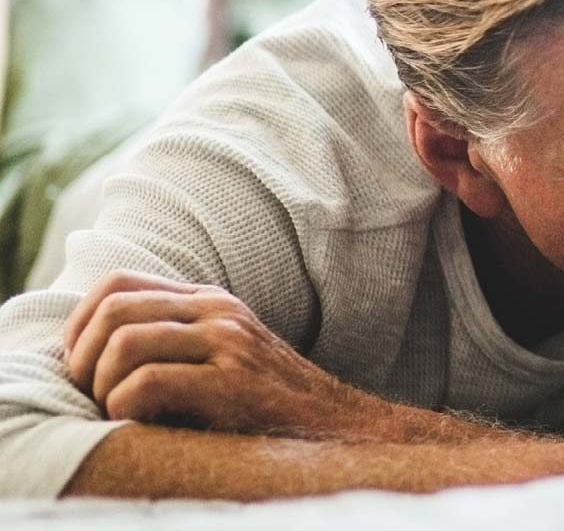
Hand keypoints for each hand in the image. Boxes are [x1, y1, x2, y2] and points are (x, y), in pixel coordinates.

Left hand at [63, 270, 358, 436]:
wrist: (336, 427)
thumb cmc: (267, 405)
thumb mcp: (223, 355)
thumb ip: (176, 339)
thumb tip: (96, 352)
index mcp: (210, 301)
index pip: (118, 283)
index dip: (80, 322)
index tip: (80, 364)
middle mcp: (218, 312)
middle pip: (114, 308)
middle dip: (83, 357)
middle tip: (90, 395)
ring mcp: (228, 343)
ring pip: (125, 342)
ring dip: (101, 385)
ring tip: (114, 411)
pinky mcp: (232, 383)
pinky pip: (146, 382)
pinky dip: (124, 407)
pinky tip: (138, 423)